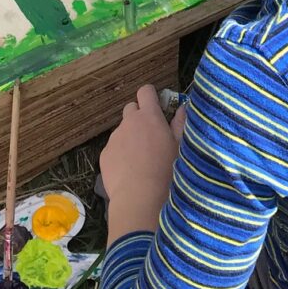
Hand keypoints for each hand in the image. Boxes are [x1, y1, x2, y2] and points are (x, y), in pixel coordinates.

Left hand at [101, 86, 182, 244]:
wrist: (140, 197)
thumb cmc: (167, 170)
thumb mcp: (180, 146)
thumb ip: (180, 123)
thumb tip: (182, 107)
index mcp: (149, 116)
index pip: (145, 91)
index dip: (150, 96)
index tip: (157, 107)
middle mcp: (129, 122)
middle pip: (131, 108)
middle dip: (139, 117)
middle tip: (149, 136)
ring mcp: (114, 137)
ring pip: (122, 130)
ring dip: (130, 137)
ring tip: (140, 159)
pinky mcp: (104, 154)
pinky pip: (113, 148)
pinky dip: (120, 154)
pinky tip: (129, 171)